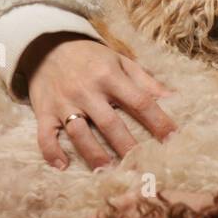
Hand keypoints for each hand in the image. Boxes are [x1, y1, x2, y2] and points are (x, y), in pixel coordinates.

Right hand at [22, 34, 178, 170]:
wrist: (46, 45)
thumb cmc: (90, 56)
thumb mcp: (119, 60)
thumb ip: (144, 80)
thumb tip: (172, 98)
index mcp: (109, 76)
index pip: (139, 101)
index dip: (158, 121)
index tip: (173, 140)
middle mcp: (87, 90)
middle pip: (110, 123)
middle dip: (127, 147)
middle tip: (142, 168)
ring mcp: (64, 102)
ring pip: (79, 133)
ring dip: (94, 154)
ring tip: (108, 173)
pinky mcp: (44, 111)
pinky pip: (45, 136)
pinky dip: (52, 152)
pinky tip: (62, 166)